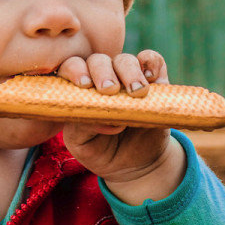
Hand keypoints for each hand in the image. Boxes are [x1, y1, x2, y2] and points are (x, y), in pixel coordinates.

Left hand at [57, 50, 186, 204]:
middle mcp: (101, 79)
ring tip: (136, 93)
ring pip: (125, 60)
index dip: (75, 70)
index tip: (84, 85)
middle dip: (102, 71)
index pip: (70, 68)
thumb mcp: (82, 145)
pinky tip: (151, 78)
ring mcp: (127, 78)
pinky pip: (152, 60)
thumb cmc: (101, 152)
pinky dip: (152, 62)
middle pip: (98, 60)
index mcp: (78, 91)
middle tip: (110, 90)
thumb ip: (81, 128)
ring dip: (129, 71)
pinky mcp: (153, 81)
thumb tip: (99, 115)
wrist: (135, 164)